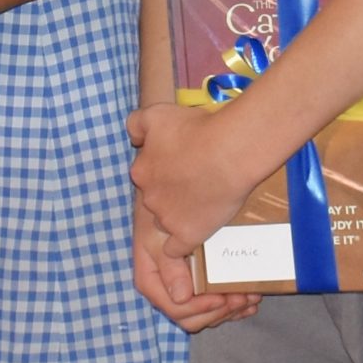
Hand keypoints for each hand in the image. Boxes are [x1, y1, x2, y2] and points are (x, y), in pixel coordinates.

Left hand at [127, 99, 250, 257]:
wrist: (229, 151)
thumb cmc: (197, 128)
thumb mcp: (158, 113)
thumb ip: (137, 123)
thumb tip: (133, 138)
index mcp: (142, 170)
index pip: (146, 175)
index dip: (164, 168)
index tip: (183, 162)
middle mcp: (149, 197)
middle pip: (155, 198)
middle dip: (171, 191)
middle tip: (196, 179)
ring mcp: (166, 219)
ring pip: (165, 222)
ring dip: (178, 215)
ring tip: (202, 202)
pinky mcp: (186, 235)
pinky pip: (176, 248)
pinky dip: (182, 243)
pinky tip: (195, 231)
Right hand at [133, 202, 258, 331]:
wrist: (169, 195)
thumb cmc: (162, 212)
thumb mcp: (159, 236)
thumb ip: (169, 267)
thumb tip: (181, 298)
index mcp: (152, 280)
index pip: (173, 306)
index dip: (197, 308)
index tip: (221, 299)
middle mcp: (166, 287)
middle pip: (189, 316)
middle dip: (217, 313)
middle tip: (242, 299)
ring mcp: (183, 284)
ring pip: (204, 313)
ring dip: (229, 310)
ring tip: (251, 299)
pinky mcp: (198, 279)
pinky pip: (213, 301)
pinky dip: (232, 305)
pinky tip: (249, 302)